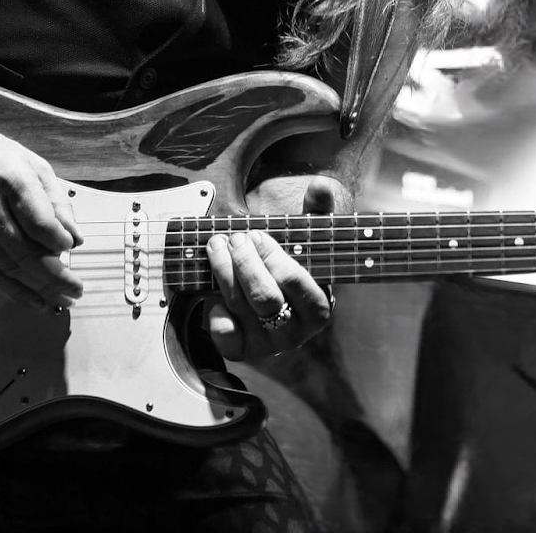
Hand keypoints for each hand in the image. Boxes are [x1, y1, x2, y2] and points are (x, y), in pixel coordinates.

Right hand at [0, 121, 82, 309]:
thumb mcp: (31, 164)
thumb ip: (55, 199)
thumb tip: (73, 235)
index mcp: (10, 180)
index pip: (40, 223)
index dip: (60, 241)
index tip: (71, 247)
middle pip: (26, 252)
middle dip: (56, 276)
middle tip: (75, 289)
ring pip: (9, 268)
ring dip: (39, 289)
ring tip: (61, 299)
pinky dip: (15, 291)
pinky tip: (34, 300)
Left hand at [204, 176, 349, 360]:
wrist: (280, 300)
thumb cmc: (296, 263)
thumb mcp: (310, 238)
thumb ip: (318, 210)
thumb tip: (320, 185)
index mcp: (319, 309)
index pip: (293, 281)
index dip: (271, 255)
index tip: (258, 235)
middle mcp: (296, 334)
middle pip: (264, 297)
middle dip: (244, 262)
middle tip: (234, 238)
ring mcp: (268, 345)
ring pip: (240, 307)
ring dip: (223, 271)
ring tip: (217, 246)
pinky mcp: (242, 351)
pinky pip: (224, 337)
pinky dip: (215, 312)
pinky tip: (214, 290)